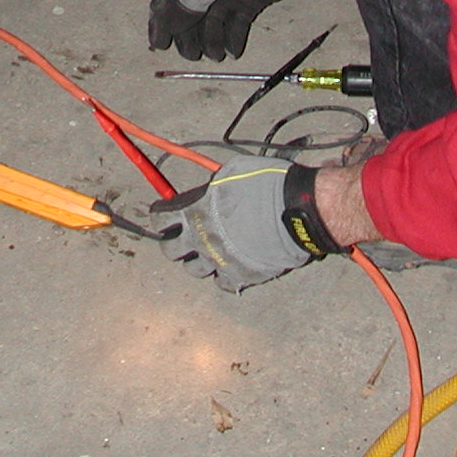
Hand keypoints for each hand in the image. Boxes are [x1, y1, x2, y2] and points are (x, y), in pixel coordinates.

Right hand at [149, 0, 328, 59]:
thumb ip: (189, 4)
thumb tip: (168, 26)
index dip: (160, 22)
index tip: (158, 44)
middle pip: (189, 15)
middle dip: (188, 37)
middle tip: (192, 55)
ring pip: (211, 23)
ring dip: (211, 41)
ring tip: (216, 55)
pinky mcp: (247, 3)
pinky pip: (234, 25)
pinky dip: (232, 39)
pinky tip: (233, 51)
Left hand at [150, 156, 316, 291]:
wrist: (295, 210)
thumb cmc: (265, 184)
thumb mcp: (230, 173)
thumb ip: (210, 188)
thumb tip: (205, 193)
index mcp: (193, 211)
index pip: (161, 219)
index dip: (161, 216)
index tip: (164, 215)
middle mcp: (199, 239)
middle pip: (170, 250)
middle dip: (173, 242)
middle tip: (181, 237)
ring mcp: (217, 261)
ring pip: (194, 270)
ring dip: (197, 260)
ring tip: (206, 252)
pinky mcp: (238, 276)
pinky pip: (221, 283)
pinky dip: (223, 276)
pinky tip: (228, 267)